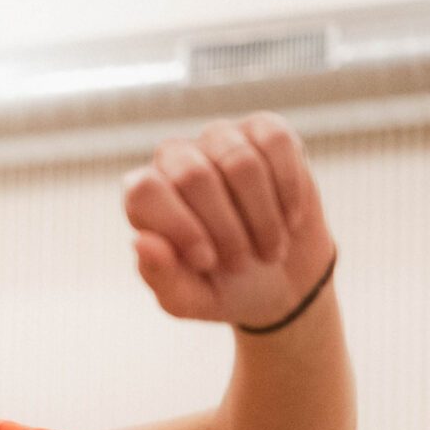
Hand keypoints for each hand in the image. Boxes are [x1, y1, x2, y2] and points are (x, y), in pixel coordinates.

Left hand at [123, 114, 334, 329]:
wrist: (278, 278)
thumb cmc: (221, 287)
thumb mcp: (188, 299)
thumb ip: (161, 276)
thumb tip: (140, 242)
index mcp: (143, 198)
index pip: (145, 191)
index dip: (179, 227)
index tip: (208, 262)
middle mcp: (174, 159)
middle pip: (194, 175)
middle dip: (226, 230)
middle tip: (241, 265)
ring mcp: (218, 138)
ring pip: (240, 162)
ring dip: (262, 218)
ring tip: (268, 250)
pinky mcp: (263, 130)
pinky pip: (277, 144)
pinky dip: (288, 189)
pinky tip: (289, 219)